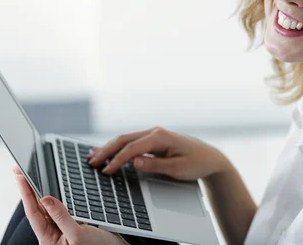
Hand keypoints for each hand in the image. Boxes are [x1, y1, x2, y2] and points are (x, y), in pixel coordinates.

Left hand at [14, 166, 127, 244]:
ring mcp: (59, 229)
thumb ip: (61, 217)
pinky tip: (46, 191)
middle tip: (18, 172)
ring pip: (45, 208)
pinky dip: (51, 198)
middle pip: (35, 209)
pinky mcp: (69, 226)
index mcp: (48, 239)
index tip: (20, 177)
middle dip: (26, 190)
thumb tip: (46, 199)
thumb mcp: (77, 235)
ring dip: (36, 193)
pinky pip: (57, 209)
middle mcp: (51, 234)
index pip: (33, 213)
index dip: (26, 193)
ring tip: (28, 178)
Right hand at [88, 127, 229, 181]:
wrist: (210, 158)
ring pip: (126, 139)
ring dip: (109, 148)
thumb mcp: (177, 168)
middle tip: (92, 162)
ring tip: (93, 157)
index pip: (132, 148)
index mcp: (161, 136)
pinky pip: (132, 142)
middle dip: (107, 150)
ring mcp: (154, 134)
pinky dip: (118, 147)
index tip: (106, 171)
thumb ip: (155, 165)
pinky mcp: (154, 140)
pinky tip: (107, 151)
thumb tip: (134, 163)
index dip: (117, 160)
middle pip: (124, 139)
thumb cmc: (196, 163)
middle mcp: (155, 132)